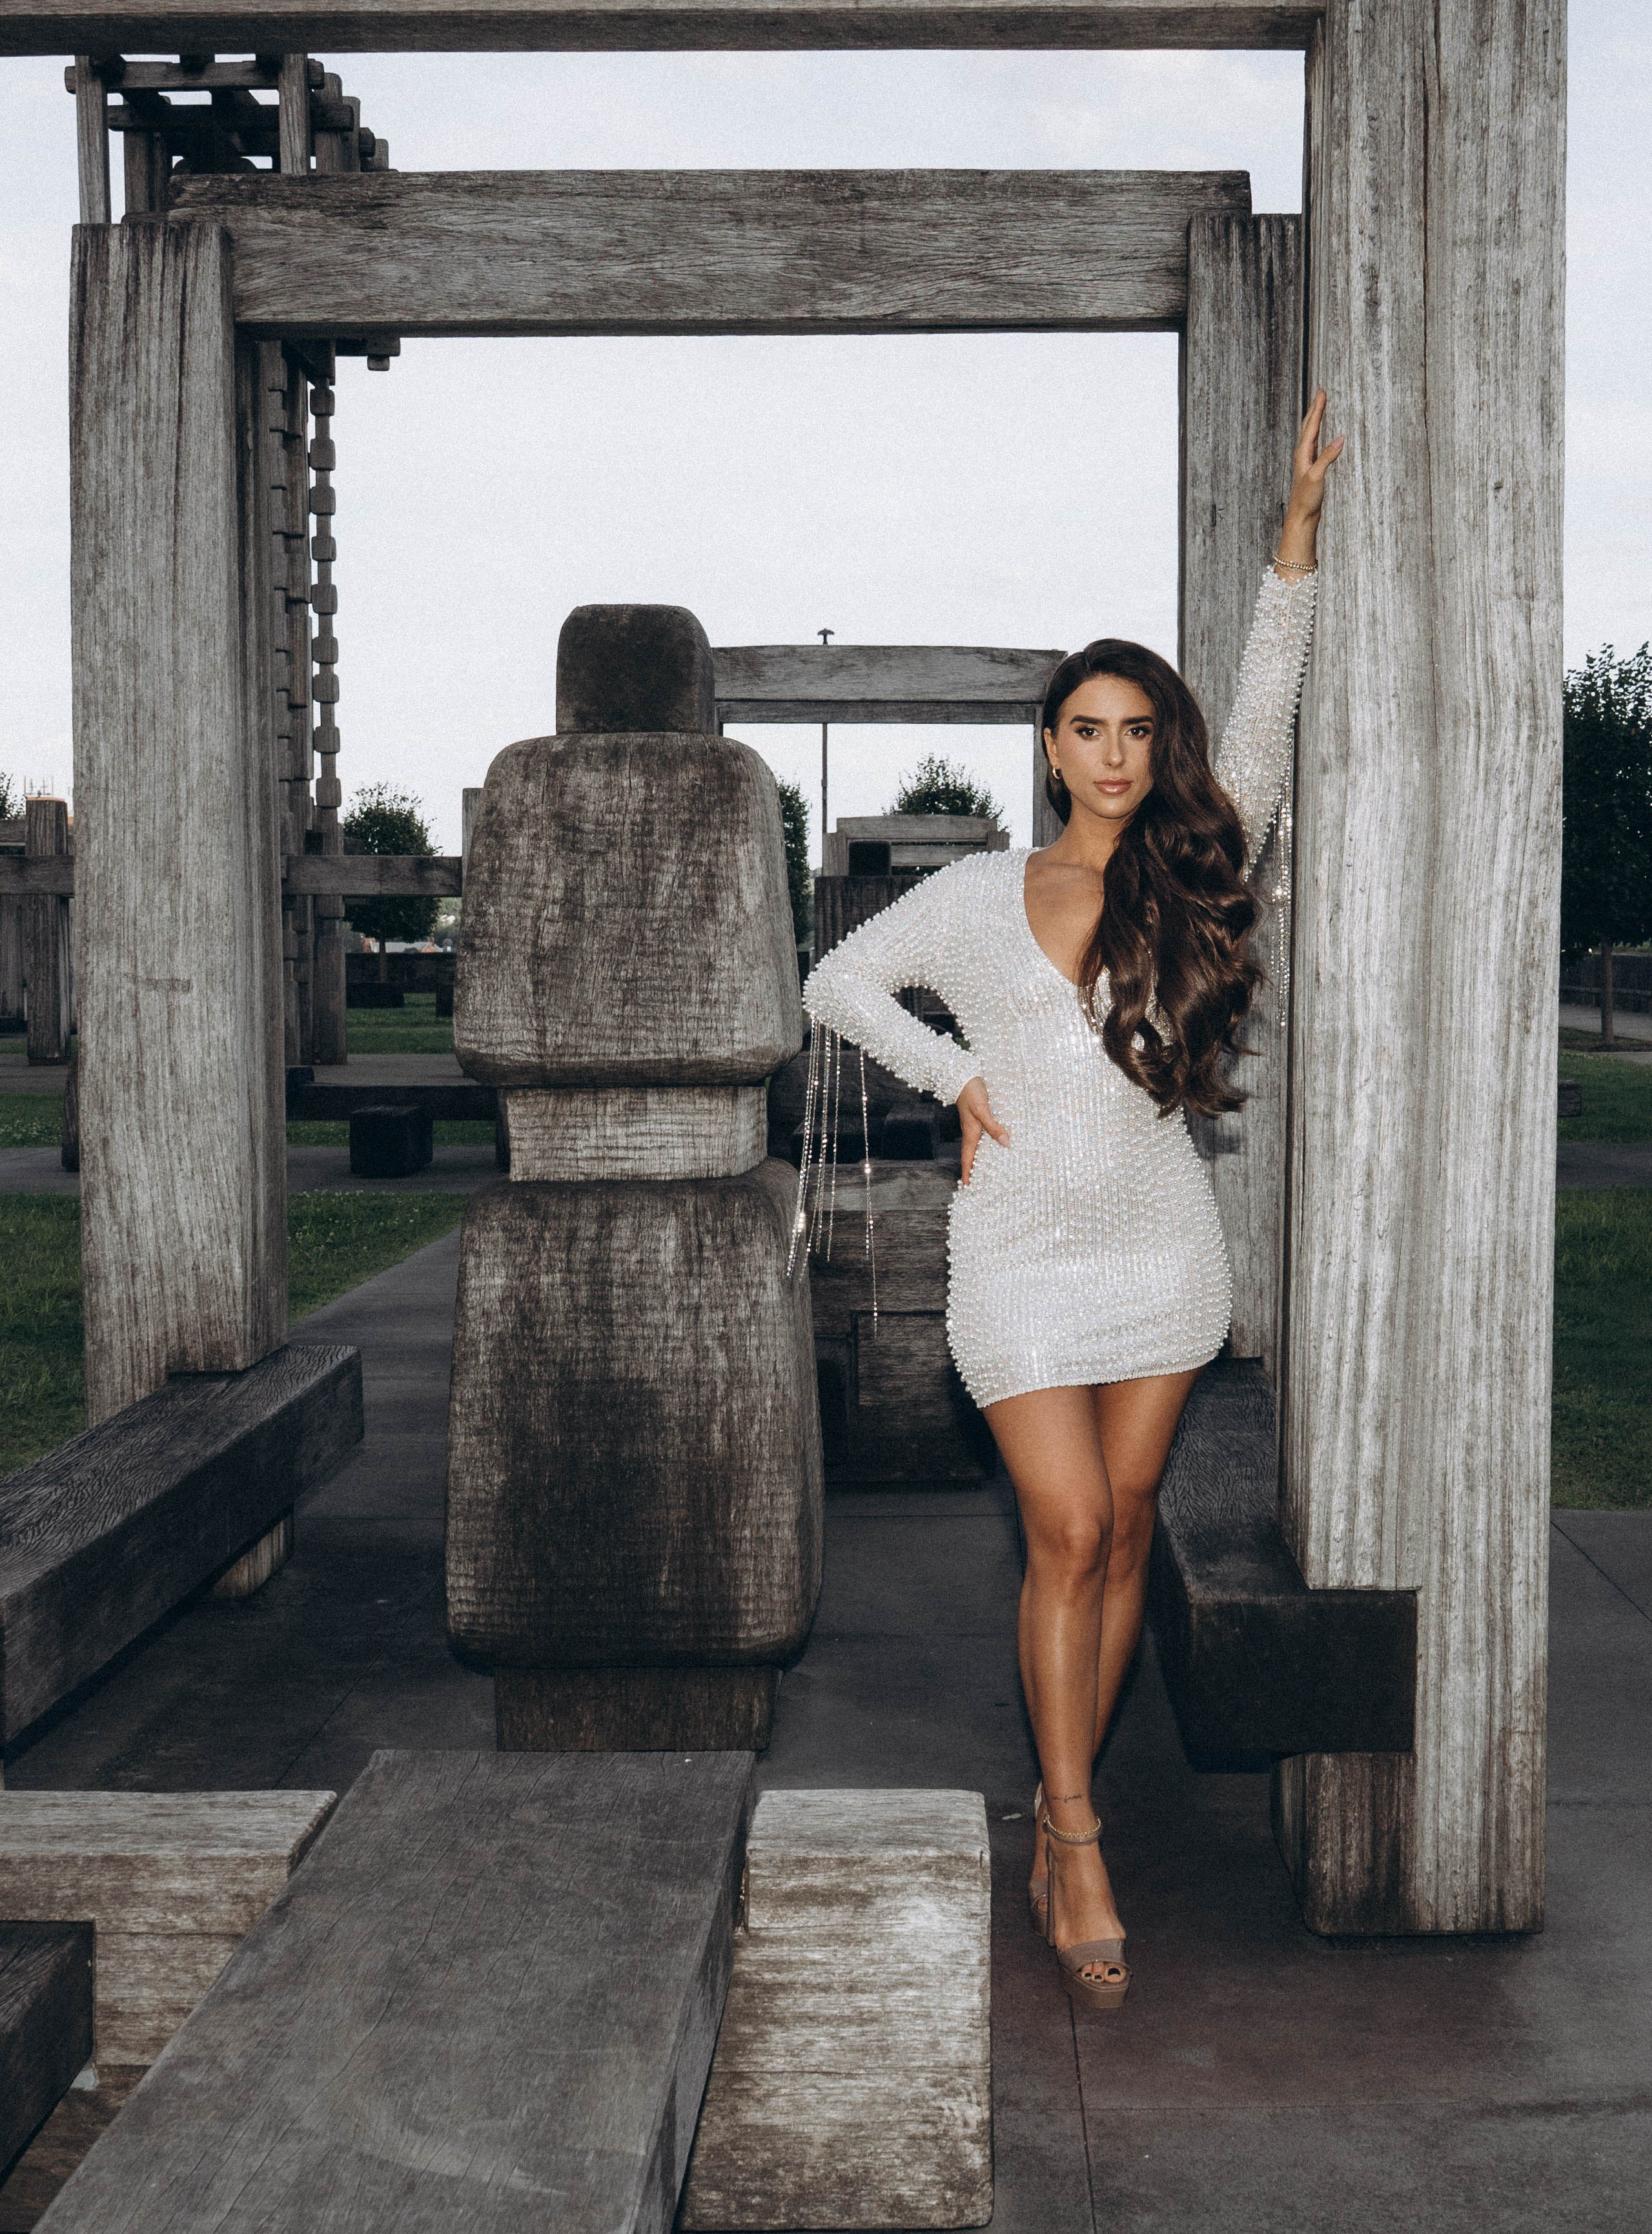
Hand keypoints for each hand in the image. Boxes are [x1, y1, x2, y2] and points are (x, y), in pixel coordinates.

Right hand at [957, 1076, 1009, 1184]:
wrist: (964, 1077)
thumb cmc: (972, 1092)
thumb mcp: (982, 1110)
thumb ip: (993, 1126)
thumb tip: (1005, 1143)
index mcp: (970, 1134)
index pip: (968, 1159)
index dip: (968, 1174)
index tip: (968, 1188)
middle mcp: (972, 1133)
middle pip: (972, 1156)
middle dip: (975, 1171)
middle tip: (980, 1185)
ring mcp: (975, 1126)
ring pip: (978, 1147)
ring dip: (981, 1159)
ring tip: (989, 1171)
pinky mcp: (979, 1119)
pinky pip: (983, 1137)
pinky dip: (988, 1146)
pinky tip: (997, 1146)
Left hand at [1275, 389, 1344, 573]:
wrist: (1301, 518)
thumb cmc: (1306, 500)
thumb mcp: (1317, 476)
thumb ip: (1328, 457)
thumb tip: (1341, 437)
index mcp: (1303, 453)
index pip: (1311, 425)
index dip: (1318, 408)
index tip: (1322, 390)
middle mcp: (1302, 455)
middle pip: (1309, 426)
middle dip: (1315, 408)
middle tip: (1321, 391)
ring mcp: (1306, 462)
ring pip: (1311, 434)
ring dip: (1316, 419)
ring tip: (1321, 407)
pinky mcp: (1311, 469)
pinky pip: (1316, 445)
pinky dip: (1320, 434)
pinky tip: (1323, 436)